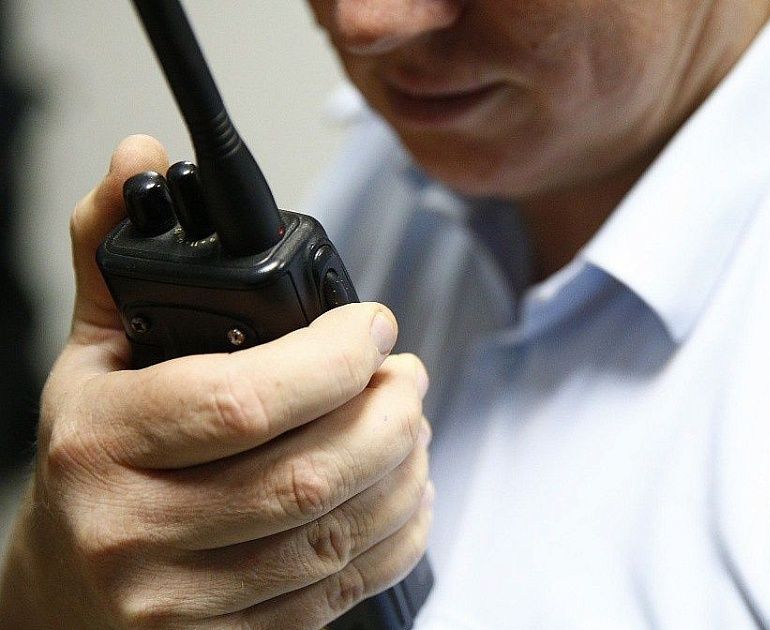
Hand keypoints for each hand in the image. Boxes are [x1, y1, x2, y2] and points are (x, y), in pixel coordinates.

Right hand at [0, 135, 432, 628]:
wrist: (59, 599)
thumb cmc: (88, 468)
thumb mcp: (88, 359)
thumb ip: (114, 258)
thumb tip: (136, 160)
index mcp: (101, 445)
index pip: (245, 400)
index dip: (335, 358)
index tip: (373, 326)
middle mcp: (137, 532)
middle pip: (310, 475)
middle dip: (390, 413)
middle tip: (408, 376)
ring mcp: (185, 602)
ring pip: (336, 536)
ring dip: (405, 471)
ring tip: (414, 424)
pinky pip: (342, 590)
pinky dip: (398, 536)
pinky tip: (410, 493)